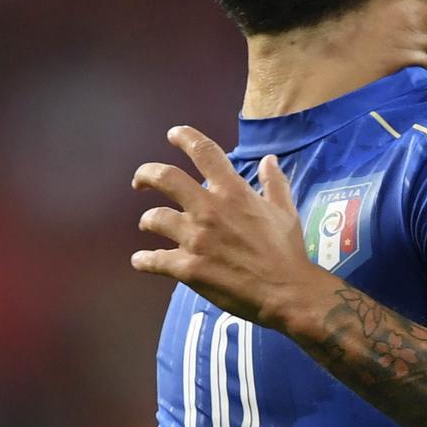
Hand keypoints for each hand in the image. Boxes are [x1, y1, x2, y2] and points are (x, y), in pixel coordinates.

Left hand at [130, 125, 314, 328]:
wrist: (285, 291)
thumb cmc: (287, 250)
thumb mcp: (285, 211)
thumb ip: (275, 183)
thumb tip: (269, 160)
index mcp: (233, 192)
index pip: (204, 152)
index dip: (185, 137)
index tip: (174, 135)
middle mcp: (209, 209)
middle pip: (165, 178)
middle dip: (146, 175)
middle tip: (140, 181)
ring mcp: (195, 239)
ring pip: (154, 218)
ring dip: (148, 220)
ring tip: (149, 224)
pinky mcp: (187, 267)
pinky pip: (153, 260)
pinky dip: (144, 260)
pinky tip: (141, 260)